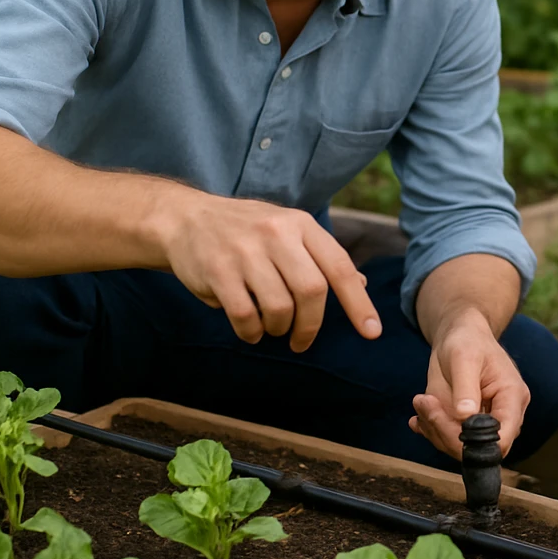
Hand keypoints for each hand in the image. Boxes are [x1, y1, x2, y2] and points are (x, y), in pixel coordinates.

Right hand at [159, 192, 378, 351]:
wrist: (185, 219)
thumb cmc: (247, 231)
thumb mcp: (288, 231)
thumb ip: (321, 257)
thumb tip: (359, 284)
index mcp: (300, 224)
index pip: (339, 267)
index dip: (358, 303)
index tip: (371, 331)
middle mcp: (276, 233)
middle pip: (312, 291)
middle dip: (311, 324)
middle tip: (301, 339)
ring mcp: (246, 251)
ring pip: (279, 307)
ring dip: (278, 328)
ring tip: (271, 327)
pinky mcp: (218, 271)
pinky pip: (245, 316)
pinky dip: (251, 332)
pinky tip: (250, 329)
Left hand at [410, 309, 528, 459]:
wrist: (459, 336)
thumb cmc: (467, 340)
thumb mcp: (464, 357)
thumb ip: (465, 387)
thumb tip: (465, 417)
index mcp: (512, 397)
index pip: (503, 436)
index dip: (476, 441)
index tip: (445, 420)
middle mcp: (503, 415)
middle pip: (479, 446)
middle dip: (446, 430)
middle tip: (424, 402)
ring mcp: (484, 422)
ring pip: (459, 446)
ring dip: (434, 428)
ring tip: (422, 400)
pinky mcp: (466, 425)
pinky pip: (448, 439)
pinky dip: (430, 428)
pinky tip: (422, 411)